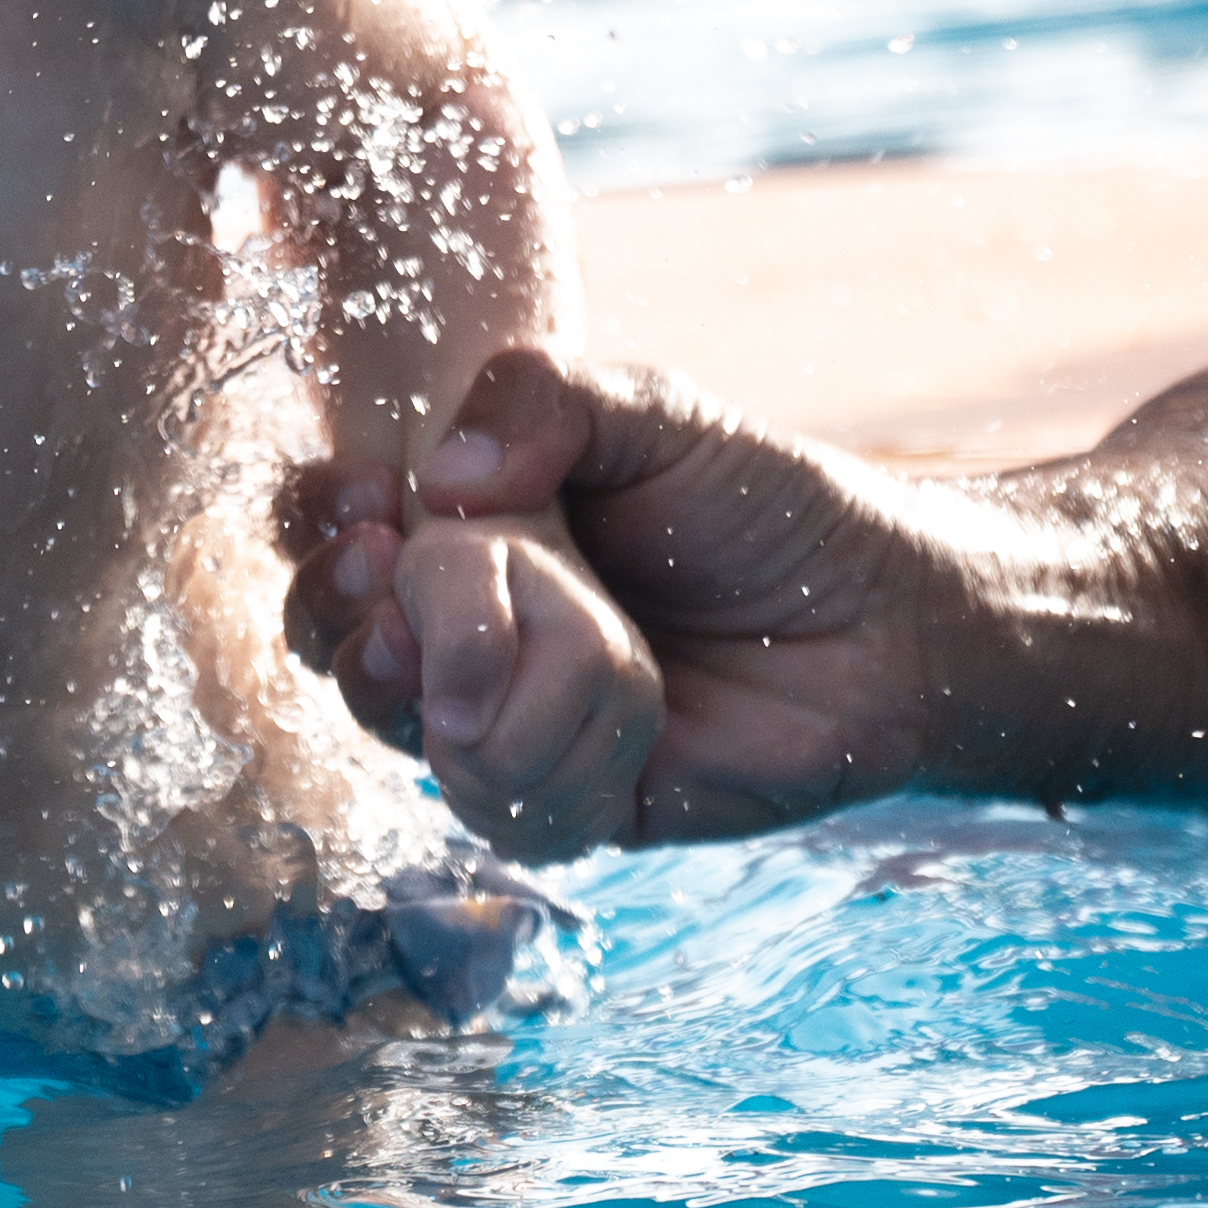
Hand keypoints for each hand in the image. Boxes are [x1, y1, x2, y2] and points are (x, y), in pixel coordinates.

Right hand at [282, 343, 973, 843]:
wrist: (886, 626)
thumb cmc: (768, 504)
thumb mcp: (658, 410)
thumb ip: (541, 401)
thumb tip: (438, 478)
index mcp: (470, 525)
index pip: (333, 531)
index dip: (321, 530)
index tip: (371, 511)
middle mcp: (470, 629)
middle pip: (341, 644)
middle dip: (365, 623)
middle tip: (410, 583)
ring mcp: (511, 723)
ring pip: (416, 736)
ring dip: (498, 685)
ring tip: (601, 641)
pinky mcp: (568, 805)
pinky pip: (506, 807)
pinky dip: (566, 752)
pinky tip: (643, 712)